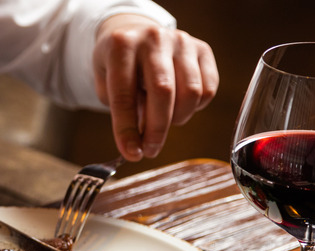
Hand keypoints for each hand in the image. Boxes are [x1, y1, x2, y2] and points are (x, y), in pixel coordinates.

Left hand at [93, 14, 218, 159]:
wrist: (136, 34)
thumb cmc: (118, 65)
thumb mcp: (106, 84)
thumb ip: (121, 111)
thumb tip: (137, 146)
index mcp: (121, 45)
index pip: (124, 94)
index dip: (127, 129)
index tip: (131, 153)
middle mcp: (153, 38)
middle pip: (163, 91)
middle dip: (157, 130)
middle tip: (150, 150)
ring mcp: (181, 41)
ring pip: (191, 92)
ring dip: (178, 118)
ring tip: (164, 121)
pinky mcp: (203, 49)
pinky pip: (208, 89)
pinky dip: (195, 107)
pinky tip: (179, 105)